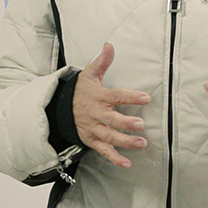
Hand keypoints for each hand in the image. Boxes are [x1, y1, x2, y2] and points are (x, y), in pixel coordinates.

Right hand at [73, 43, 150, 167]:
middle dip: (125, 123)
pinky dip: (114, 158)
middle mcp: (96, 114)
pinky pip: (103, 151)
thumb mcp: (89, 74)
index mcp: (97, 96)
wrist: (60, 108)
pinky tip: (126, 163)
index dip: (131, 96)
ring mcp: (93, 129)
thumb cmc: (81, 91)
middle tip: (140, 124)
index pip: (116, 96)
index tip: (146, 97)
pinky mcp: (92, 140)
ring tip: (141, 143)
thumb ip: (102, 61)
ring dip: (124, 142)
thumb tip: (109, 45)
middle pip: (111, 119)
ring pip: (109, 137)